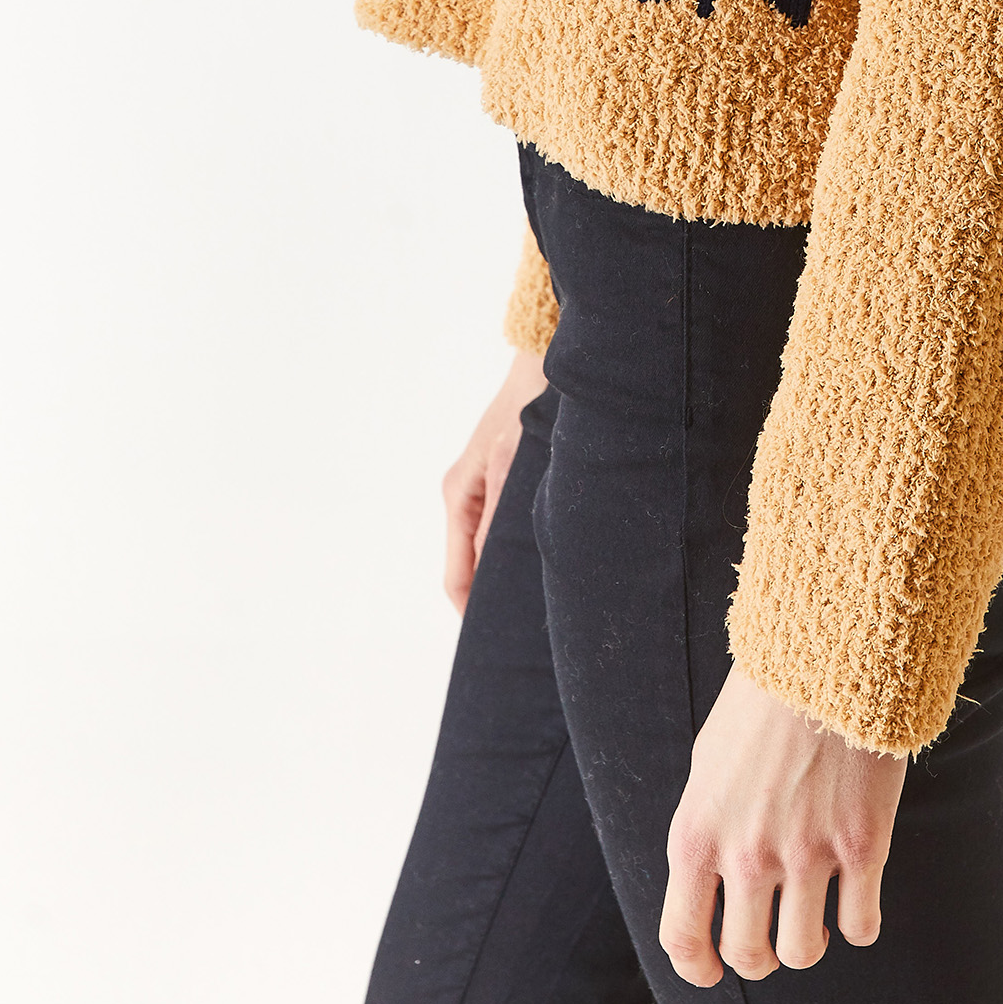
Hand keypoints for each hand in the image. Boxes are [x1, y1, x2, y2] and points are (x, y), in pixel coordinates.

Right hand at [441, 346, 545, 614]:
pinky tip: (547, 562)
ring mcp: (485, 488)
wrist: (545, 360)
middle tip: (522, 633)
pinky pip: (505, 530)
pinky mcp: (506, 479)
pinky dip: (518, 551)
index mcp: (457, 496)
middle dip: (490, 599)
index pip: (456, 577)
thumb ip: (498, 517)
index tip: (494, 643)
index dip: (471, 614)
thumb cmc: (526, 408)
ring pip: (489, 549)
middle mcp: (466, 496)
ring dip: (507, 575)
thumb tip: (491, 570)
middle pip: (471, 567)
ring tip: (538, 605)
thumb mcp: (512, 464)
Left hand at [660, 661, 906, 985]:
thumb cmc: (764, 701)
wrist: (827, 651)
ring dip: (808, 943)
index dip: (697, 967)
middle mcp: (747, 853)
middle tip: (774, 935)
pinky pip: (861, 927)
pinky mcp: (863, 845)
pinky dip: (860, 923)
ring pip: (804, 951)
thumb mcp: (709, 764)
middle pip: (750, 955)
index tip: (712, 969)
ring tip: (815, 917)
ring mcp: (807, 853)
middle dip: (761, 956)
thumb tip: (710, 885)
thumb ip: (707, 828)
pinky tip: (858, 898)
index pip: (682, 937)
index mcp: (698, 833)